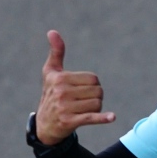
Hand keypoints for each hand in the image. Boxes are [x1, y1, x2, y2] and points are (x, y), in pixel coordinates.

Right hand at [35, 29, 115, 143]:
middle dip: (96, 97)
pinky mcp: (69, 122)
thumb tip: (53, 31)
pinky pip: (91, 118)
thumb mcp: (50, 73)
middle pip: (97, 91)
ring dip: (96, 109)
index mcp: (60, 78)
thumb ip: (56, 52)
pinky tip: (112, 117)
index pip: (93, 79)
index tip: (82, 91)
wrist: (44, 125)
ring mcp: (65, 107)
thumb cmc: (50, 94)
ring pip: (97, 104)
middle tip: (83, 102)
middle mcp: (61, 92)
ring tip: (83, 111)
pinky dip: (103, 118)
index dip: (93, 85)